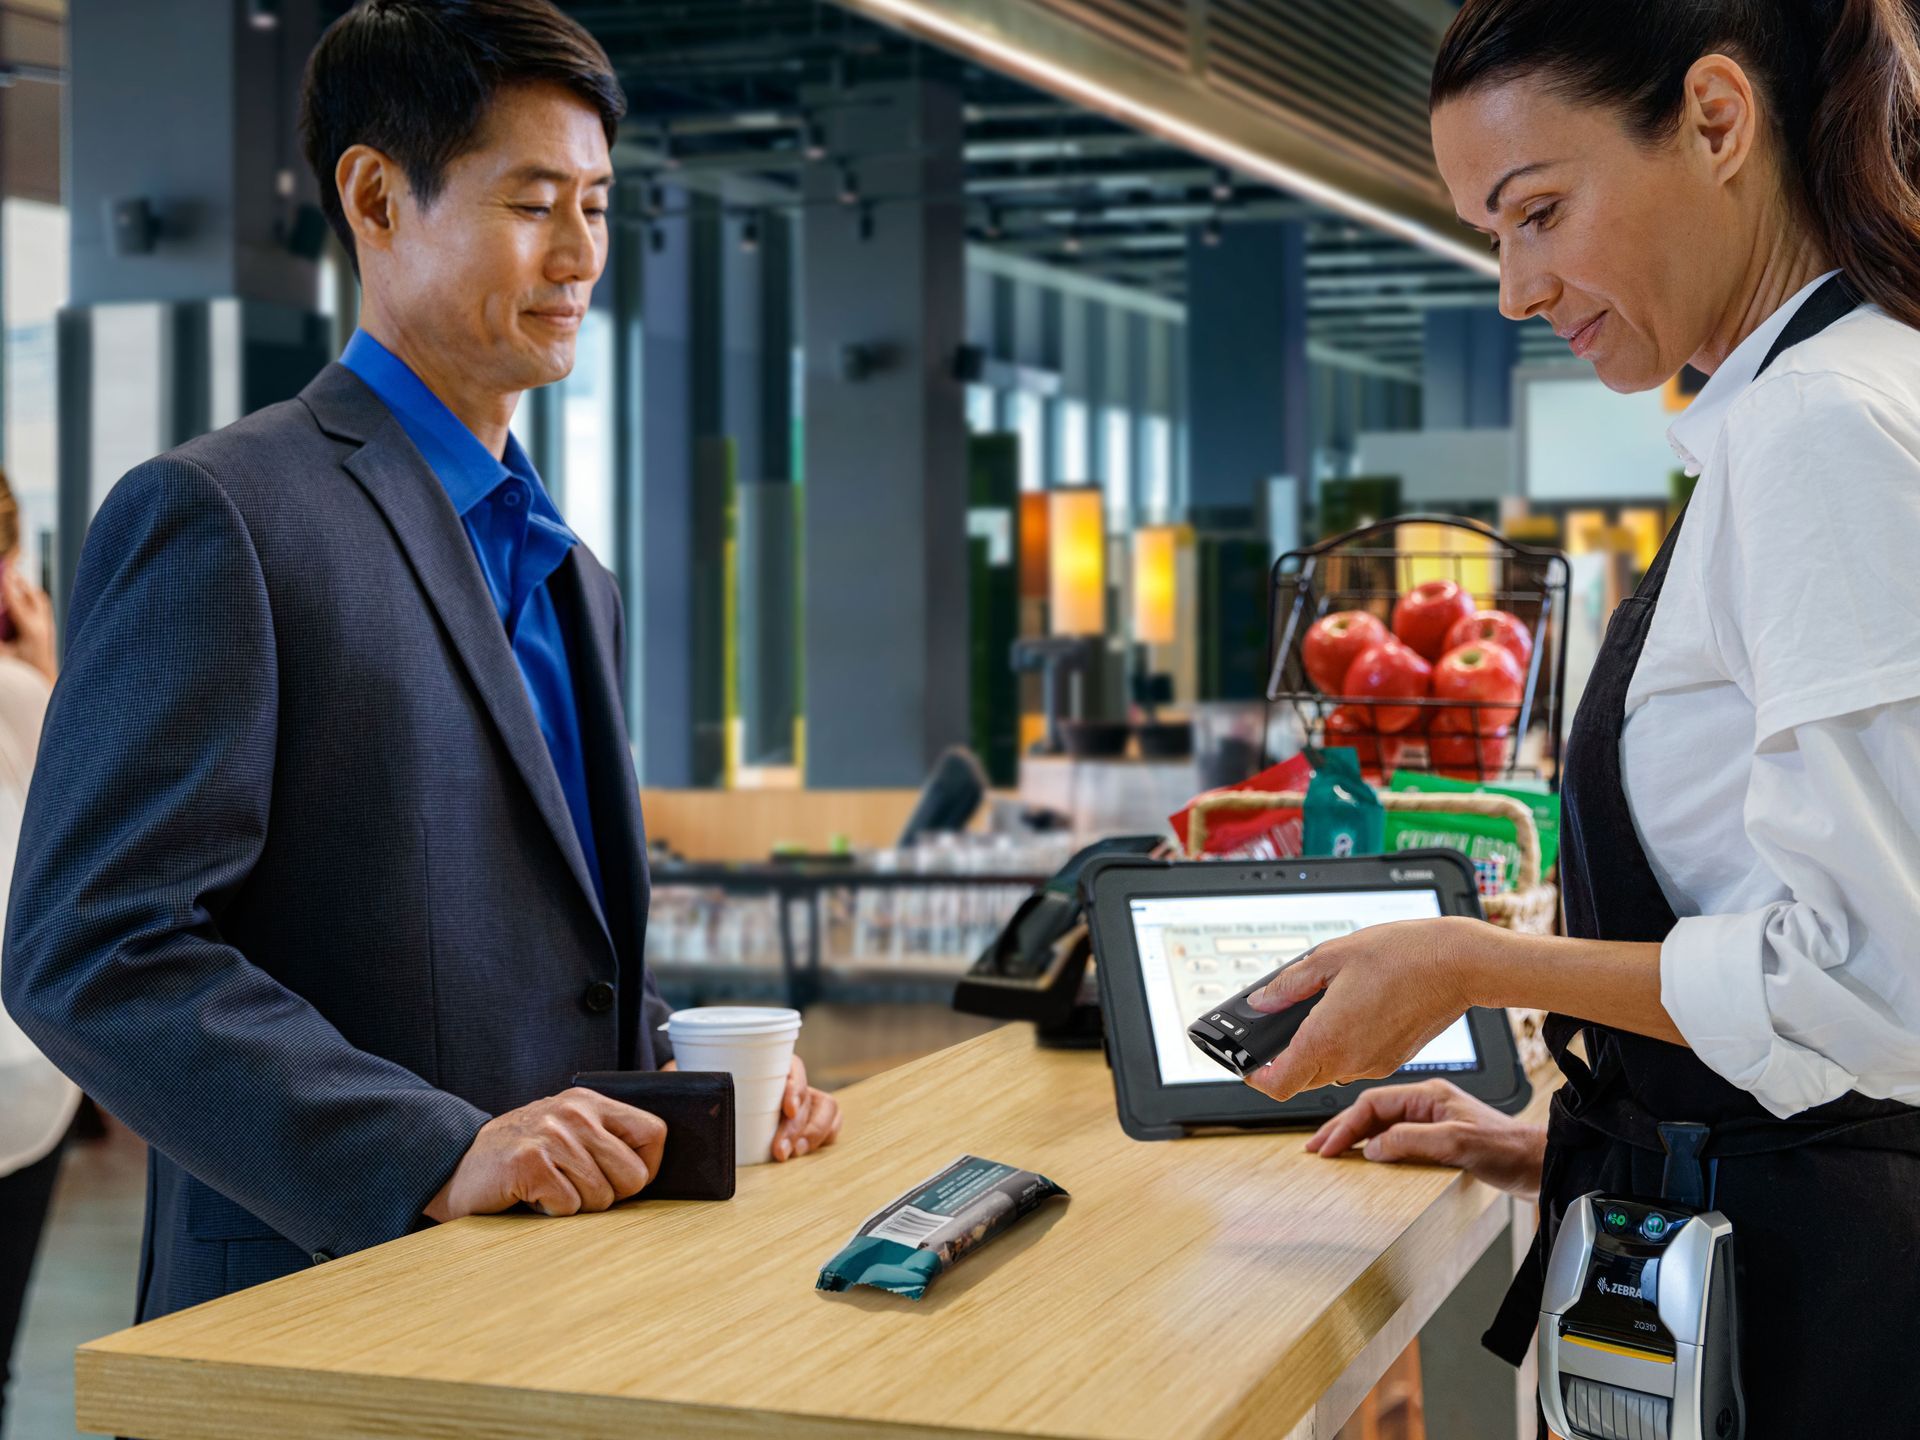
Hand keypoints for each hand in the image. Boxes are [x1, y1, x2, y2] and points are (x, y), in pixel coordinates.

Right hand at [1, 563, 55, 683]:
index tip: (4, 572)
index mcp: (31, 631)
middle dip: (18, 582)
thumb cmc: (22, 673)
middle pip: (32, 595)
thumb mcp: (4, 656)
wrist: (43, 684)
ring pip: (40, 600)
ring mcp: (49, 627)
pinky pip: (42, 608)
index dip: (8, 585)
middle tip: (7, 569)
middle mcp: (43, 626)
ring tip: (14, 579)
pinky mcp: (49, 631)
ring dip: (26, 589)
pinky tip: (24, 596)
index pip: (16, 602)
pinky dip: (32, 598)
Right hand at [425, 1088, 666, 1221]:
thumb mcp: (569, 1133)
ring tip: (549, 1189)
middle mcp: (573, 1112)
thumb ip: (608, 1140)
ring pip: (601, 1197)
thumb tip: (654, 1172)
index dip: (646, 1168)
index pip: (654, 1133)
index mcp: (590, 1102)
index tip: (622, 1181)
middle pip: (632, 1175)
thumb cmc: (525, 1158)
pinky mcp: (529, 1163)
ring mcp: (551, 1135)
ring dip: (576, 1206)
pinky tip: (531, 1196)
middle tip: (575, 1189)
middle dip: (610, 1196)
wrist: (457, 1167)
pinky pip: (569, 1206)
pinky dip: (551, 1212)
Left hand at [662, 1054, 842, 1161]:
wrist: (710, 1098)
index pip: (793, 1068)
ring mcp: (803, 1101)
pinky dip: (823, 1137)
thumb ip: (688, 1077)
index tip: (785, 1107)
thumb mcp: (696, 1078)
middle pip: (810, 1097)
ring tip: (791, 1155)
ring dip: (812, 1133)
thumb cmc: (705, 1083)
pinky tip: (803, 1152)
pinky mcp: (807, 1121)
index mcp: (769, 1062)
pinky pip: (830, 1125)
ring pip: (826, 1110)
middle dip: (798, 1126)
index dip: (795, 1087)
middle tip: (780, 1151)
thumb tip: (672, 1079)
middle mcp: (790, 1080)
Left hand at [1241, 916, 1505, 1101]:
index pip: (1278, 1084)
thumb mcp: (1329, 957)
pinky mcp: (1393, 1060)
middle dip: (1283, 1061)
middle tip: (1277, 1029)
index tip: (1248, 1063)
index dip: (1256, 1078)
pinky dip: (1342, 1047)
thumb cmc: (1399, 955)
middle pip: (1301, 1080)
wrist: (1456, 964)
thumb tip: (1261, 1001)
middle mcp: (1349, 1061)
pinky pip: (1355, 1063)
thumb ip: (1288, 985)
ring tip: (1317, 1011)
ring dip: (1315, 1052)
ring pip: (1329, 1072)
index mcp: (1327, 1038)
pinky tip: (1350, 1013)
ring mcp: (1374, 1064)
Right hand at [1304, 1079, 1546, 1198]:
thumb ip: (1411, 1141)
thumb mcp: (1457, 1144)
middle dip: (1340, 1128)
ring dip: (1354, 1138)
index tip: (1327, 1145)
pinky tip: (1363, 1159)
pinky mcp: (1438, 1140)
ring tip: (1330, 1152)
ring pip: (1381, 1125)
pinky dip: (1373, 1148)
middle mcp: (1427, 1104)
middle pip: (1371, 1112)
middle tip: (1315, 1148)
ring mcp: (1432, 1122)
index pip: (1373, 1103)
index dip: (1346, 1123)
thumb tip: (1372, 1146)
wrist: (1540, 1166)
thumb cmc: (1509, 1150)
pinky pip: (1395, 1139)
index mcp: (1429, 1095)